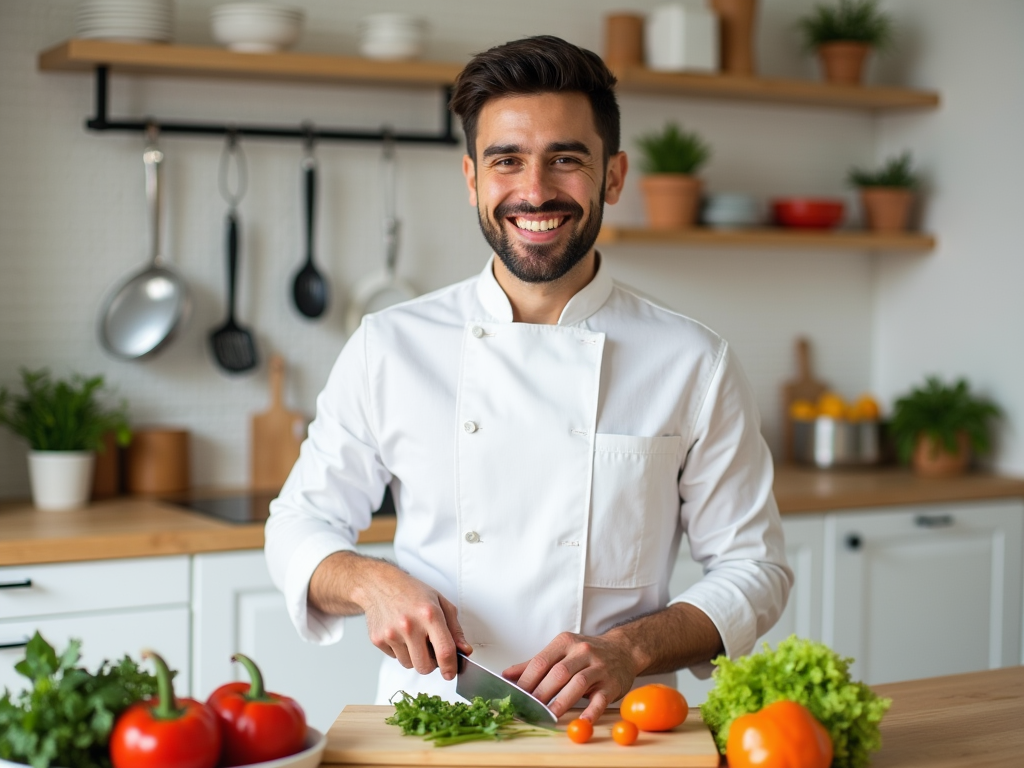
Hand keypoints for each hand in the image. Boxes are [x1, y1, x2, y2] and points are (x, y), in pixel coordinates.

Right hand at [310, 553, 471, 679]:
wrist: (379, 585)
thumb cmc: (412, 592)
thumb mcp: (441, 603)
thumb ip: (455, 629)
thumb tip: (464, 651)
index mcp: (429, 614)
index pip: (444, 651)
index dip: (451, 667)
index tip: (451, 673)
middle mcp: (410, 625)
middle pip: (425, 666)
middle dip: (432, 664)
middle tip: (431, 650)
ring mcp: (392, 634)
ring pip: (409, 665)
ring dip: (415, 657)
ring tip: (414, 638)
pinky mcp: (378, 640)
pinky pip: (395, 658)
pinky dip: (401, 651)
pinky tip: (401, 635)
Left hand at [502, 630, 636, 721]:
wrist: (622, 650)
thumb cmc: (586, 654)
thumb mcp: (560, 651)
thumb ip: (534, 664)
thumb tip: (507, 676)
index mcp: (565, 642)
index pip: (541, 661)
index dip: (527, 680)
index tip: (516, 695)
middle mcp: (582, 652)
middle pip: (558, 673)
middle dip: (541, 693)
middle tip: (529, 709)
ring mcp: (599, 667)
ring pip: (577, 684)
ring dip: (561, 702)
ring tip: (549, 717)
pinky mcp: (612, 684)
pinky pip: (600, 699)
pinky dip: (590, 712)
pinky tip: (581, 722)